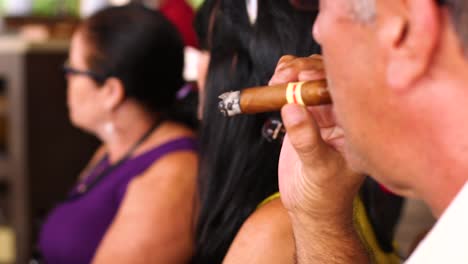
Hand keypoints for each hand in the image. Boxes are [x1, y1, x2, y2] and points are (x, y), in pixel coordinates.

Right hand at [271, 55, 364, 219]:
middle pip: (324, 77)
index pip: (343, 89)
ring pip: (307, 79)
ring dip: (290, 73)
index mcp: (355, 124)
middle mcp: (340, 114)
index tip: (302, 78)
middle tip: (283, 78)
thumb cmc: (324, 194)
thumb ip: (306, 139)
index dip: (323, 77)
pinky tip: (274, 84)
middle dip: (302, 71)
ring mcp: (321, 113)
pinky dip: (282, 82)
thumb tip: (291, 108)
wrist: (311, 208)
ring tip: (276, 82)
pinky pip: (293, 91)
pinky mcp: (303, 116)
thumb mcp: (317, 168)